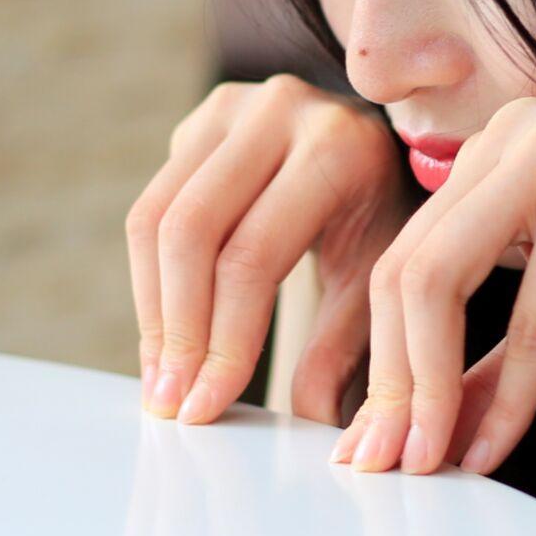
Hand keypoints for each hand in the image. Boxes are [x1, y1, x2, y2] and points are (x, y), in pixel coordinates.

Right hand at [125, 74, 409, 424]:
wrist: (383, 148)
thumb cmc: (386, 222)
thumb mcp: (380, 284)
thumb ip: (341, 351)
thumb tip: (305, 428)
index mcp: (335, 149)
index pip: (252, 257)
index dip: (221, 341)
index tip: (205, 408)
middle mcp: (278, 112)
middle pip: (189, 232)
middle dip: (176, 330)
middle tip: (171, 402)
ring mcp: (230, 107)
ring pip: (154, 219)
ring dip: (151, 311)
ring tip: (161, 381)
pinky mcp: (198, 122)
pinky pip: (150, 208)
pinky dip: (150, 281)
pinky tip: (164, 338)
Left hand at [332, 96, 535, 475]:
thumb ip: (491, 366)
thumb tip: (430, 434)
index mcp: (490, 152)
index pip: (401, 259)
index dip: (378, 357)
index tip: (372, 438)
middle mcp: (506, 139)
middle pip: (403, 270)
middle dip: (390, 380)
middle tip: (386, 462)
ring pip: (441, 281)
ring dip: (430, 385)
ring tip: (429, 458)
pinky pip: (528, 313)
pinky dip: (509, 391)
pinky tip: (497, 447)